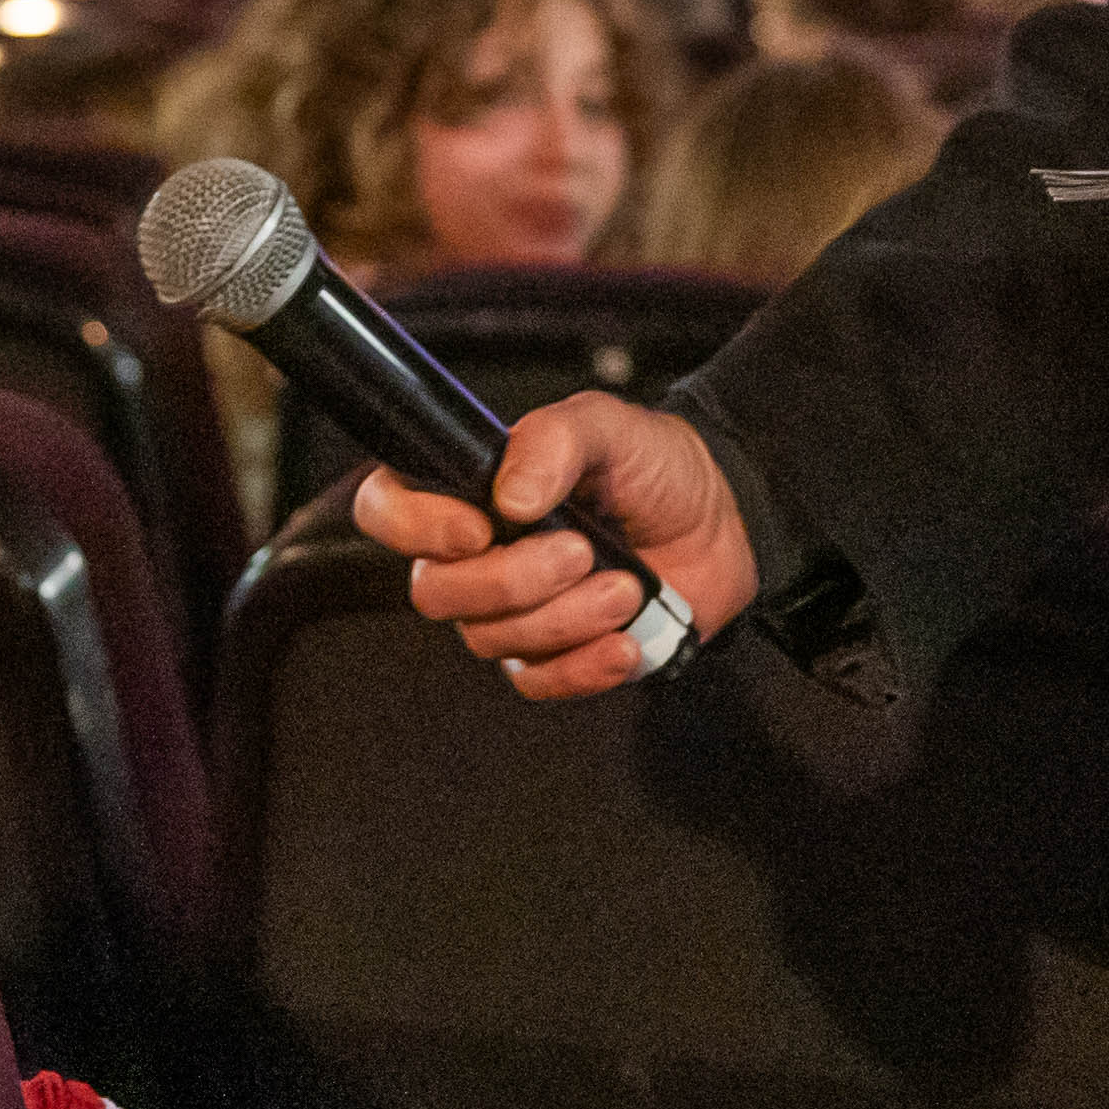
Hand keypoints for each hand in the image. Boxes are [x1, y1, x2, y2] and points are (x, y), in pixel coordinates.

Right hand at [352, 392, 759, 699]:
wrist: (721, 522)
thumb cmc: (654, 466)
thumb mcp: (609, 426)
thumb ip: (554, 440)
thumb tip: (510, 495)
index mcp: (470, 489)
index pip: (386, 509)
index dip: (414, 526)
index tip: (477, 528)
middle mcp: (476, 555)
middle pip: (435, 591)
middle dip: (512, 580)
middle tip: (581, 551)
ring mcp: (512, 612)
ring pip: (490, 640)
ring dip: (565, 618)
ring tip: (625, 586)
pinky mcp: (553, 658)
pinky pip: (536, 682)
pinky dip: (583, 667)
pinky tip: (625, 641)